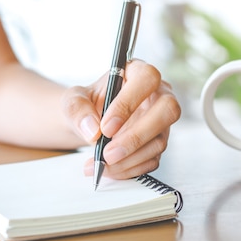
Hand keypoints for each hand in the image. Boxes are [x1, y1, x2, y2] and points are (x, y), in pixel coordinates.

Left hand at [62, 60, 180, 178]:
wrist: (90, 123)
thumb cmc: (87, 104)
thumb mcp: (73, 101)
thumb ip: (78, 110)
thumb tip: (92, 130)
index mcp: (138, 72)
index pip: (147, 79)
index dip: (129, 102)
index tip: (105, 127)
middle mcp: (158, 94)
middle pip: (168, 110)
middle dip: (136, 137)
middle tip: (107, 153)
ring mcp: (162, 120)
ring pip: (159, 141)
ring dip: (129, 158)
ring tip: (101, 164)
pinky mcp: (158, 142)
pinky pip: (152, 159)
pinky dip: (129, 168)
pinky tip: (109, 168)